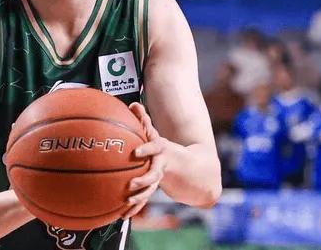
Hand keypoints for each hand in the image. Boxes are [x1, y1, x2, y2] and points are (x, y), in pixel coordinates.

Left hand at [123, 102, 168, 218]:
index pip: (155, 146)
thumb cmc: (168, 149)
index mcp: (162, 149)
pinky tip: (123, 216)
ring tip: (127, 203)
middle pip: (154, 173)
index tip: (137, 152)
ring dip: (139, 196)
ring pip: (150, 189)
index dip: (147, 149)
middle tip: (132, 184)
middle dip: (144, 179)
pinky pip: (145, 197)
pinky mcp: (158, 187)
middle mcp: (162, 164)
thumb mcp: (158, 135)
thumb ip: (145, 120)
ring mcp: (162, 177)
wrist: (197, 170)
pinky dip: (134, 206)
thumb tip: (132, 104)